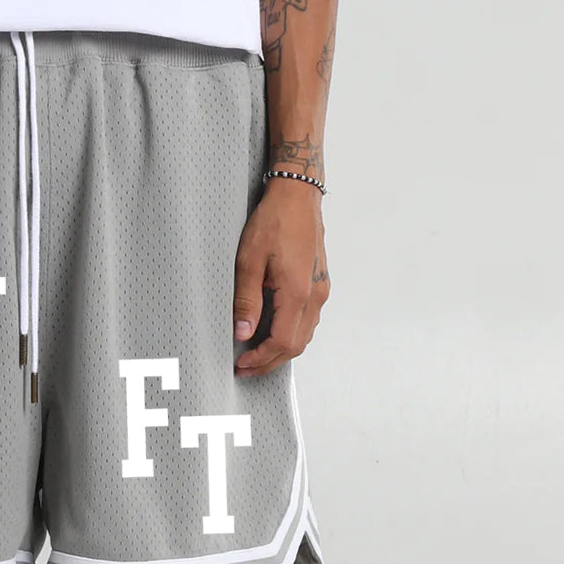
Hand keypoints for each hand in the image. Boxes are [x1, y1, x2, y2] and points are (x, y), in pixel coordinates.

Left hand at [232, 179, 329, 376]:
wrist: (298, 196)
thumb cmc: (274, 222)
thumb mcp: (248, 261)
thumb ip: (246, 301)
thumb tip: (243, 333)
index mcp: (298, 292)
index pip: (282, 342)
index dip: (261, 359)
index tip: (242, 363)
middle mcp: (315, 295)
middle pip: (297, 345)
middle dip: (270, 362)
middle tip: (246, 368)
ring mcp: (320, 290)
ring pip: (305, 335)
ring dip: (281, 350)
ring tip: (256, 354)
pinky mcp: (319, 283)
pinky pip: (308, 320)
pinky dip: (291, 334)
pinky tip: (272, 332)